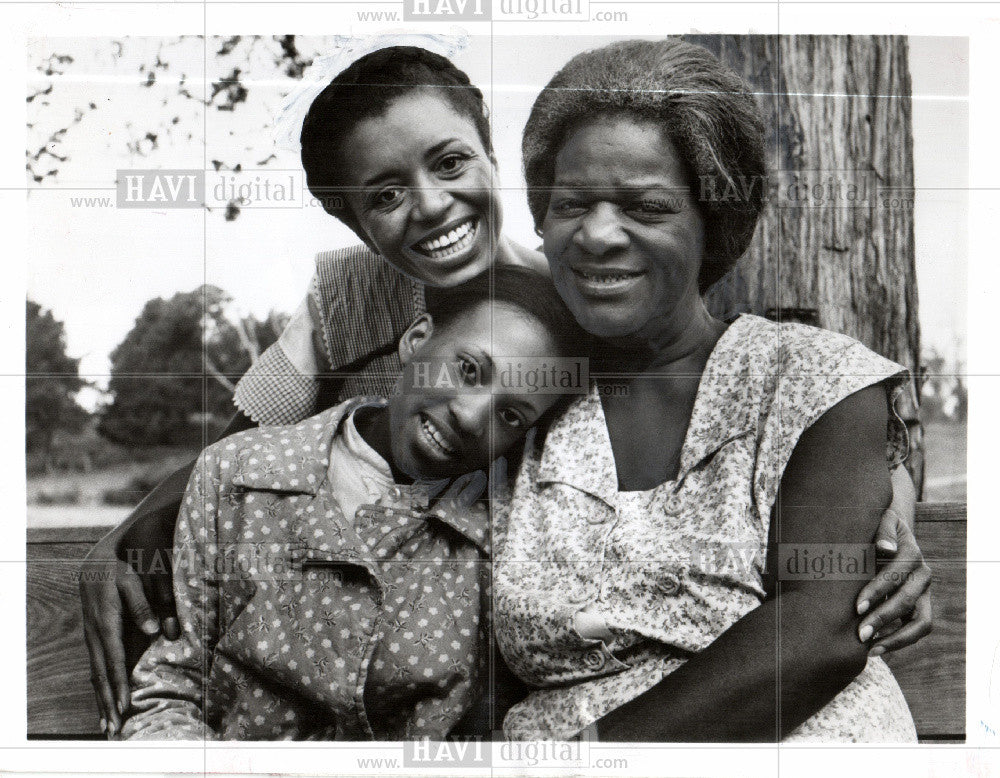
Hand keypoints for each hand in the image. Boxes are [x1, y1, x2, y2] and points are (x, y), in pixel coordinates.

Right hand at [79, 527, 177, 737]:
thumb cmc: (122, 565)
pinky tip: (105, 700)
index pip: (113, 659)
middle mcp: (95, 632)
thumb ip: (142, 605)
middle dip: (108, 701)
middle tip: (114, 727)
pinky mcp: (95, 635)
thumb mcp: (133, 579)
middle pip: (101, 673)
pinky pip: (97, 665)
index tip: (124, 705)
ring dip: (102, 699)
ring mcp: (93, 635)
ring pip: (96, 672)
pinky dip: (100, 685)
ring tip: (108, 724)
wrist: (99, 556)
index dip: (119, 683)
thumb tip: (156, 631)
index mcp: (105, 620)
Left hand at [855, 516, 932, 653]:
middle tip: (860, 634)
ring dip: (897, 639)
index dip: (877, 593)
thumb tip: (886, 548)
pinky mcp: (920, 605)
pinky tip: (876, 648)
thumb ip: (883, 531)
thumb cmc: (879, 526)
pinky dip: (900, 641)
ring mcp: (924, 593)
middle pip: (907, 602)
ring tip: (871, 650)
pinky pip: (917, 628)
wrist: (892, 532)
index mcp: (912, 554)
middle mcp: (922, 575)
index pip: (895, 577)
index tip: (856, 607)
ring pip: (921, 622)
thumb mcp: (882, 520)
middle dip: (882, 619)